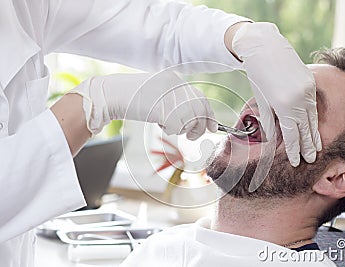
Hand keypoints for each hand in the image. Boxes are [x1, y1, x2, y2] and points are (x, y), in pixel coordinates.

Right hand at [69, 72, 216, 139]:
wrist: (110, 94)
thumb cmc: (132, 97)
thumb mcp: (158, 94)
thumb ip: (177, 102)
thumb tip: (198, 119)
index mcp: (175, 80)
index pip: (201, 98)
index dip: (209, 115)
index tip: (213, 127)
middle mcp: (175, 85)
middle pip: (199, 110)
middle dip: (200, 127)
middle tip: (192, 136)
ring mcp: (168, 96)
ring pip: (189, 119)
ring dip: (182, 129)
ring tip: (168, 126)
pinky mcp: (161, 107)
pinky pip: (176, 126)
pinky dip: (170, 130)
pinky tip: (159, 124)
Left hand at [231, 22, 321, 165]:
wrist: (265, 47)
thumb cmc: (258, 74)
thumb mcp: (261, 99)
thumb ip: (269, 120)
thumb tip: (273, 138)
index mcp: (283, 105)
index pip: (292, 134)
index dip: (294, 149)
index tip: (296, 161)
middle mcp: (299, 99)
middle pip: (306, 129)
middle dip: (309, 146)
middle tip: (312, 160)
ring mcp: (307, 91)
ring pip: (313, 118)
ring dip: (314, 134)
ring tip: (317, 147)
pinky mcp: (311, 83)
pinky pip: (314, 106)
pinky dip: (314, 118)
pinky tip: (314, 127)